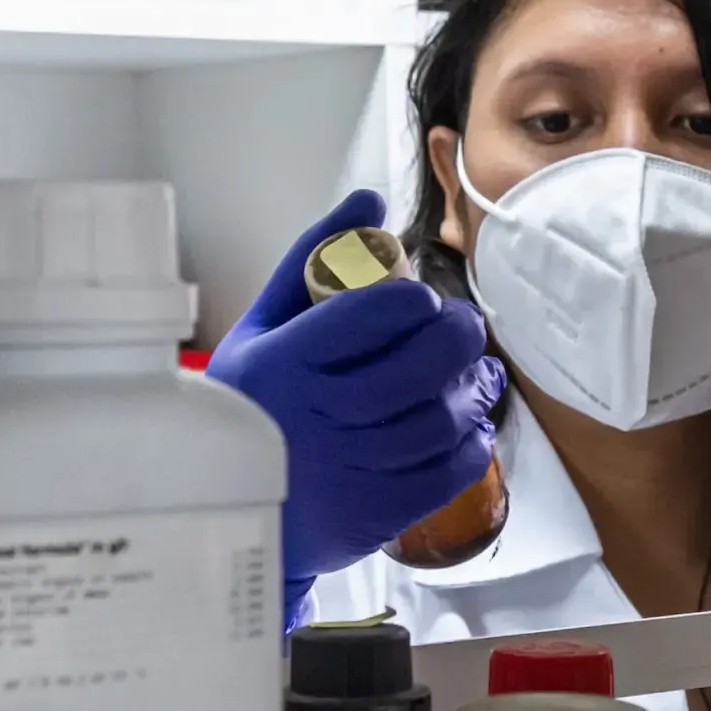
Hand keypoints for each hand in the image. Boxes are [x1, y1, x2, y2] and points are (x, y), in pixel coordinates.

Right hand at [205, 190, 503, 624]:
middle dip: (456, 338)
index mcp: (284, 363)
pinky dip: (472, 444)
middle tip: (461, 327)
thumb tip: (370, 199)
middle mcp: (318, 415)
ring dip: (472, 391)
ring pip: (438, 421)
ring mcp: (350, 468)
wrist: (235, 509)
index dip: (408, 302)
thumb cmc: (252, 405)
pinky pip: (446, 473)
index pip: (364, 317)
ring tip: (474, 374)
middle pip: (415, 369)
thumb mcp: (262, 327)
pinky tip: (470, 423)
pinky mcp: (377, 511)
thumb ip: (313, 258)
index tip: (421, 299)